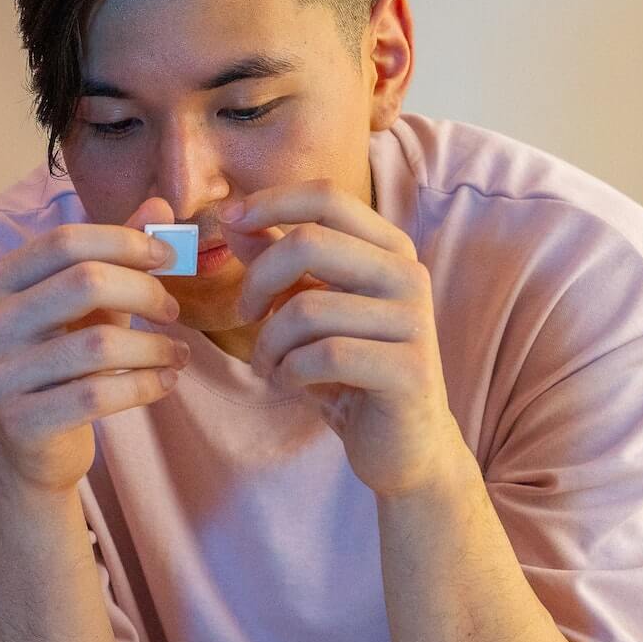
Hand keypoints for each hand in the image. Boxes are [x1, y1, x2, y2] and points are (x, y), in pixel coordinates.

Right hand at [0, 204, 186, 493]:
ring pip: (99, 345)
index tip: (167, 258)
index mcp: (0, 283)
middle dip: (145, 291)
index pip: (64, 241)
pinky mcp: (25, 420)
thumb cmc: (61, 363)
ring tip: (177, 354)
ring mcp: (4, 374)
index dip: (124, 241)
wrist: (26, 447)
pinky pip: (99, 396)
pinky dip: (145, 386)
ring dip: (154, 347)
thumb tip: (162, 207)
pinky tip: (164, 382)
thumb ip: (117, 255)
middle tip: (173, 310)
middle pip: (85, 282)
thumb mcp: (87, 306)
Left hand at [224, 181, 466, 497]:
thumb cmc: (350, 372)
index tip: (228, 221)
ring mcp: (414, 320)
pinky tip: (288, 383)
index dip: (270, 202)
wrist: (403, 444)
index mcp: (388, 248)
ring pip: (307, 307)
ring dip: (269, 342)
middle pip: (309, 243)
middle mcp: (407, 274)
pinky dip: (289, 371)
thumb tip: (233, 218)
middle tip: (244, 316)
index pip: (327, 197)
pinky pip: (324, 355)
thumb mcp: (309, 309)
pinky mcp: (410, 369)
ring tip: (268, 365)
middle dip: (257, 281)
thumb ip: (278, 263)